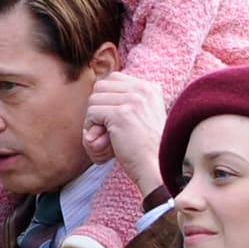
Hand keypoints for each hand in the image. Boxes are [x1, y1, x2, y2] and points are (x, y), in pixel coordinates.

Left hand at [83, 72, 166, 196]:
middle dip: (97, 107)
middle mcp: (142, 90)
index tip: (111, 119)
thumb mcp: (142, 120)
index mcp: (150, 89)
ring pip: (94, 99)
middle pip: (101, 86)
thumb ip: (125, 104)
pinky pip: (92, 113)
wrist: (157, 168)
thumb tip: (95, 96)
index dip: (106, 98)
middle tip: (104, 129)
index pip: (114, 79)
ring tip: (104, 137)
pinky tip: (103, 141)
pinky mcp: (120, 114)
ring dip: (93, 119)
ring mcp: (132, 101)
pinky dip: (91, 127)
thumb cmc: (148, 151)